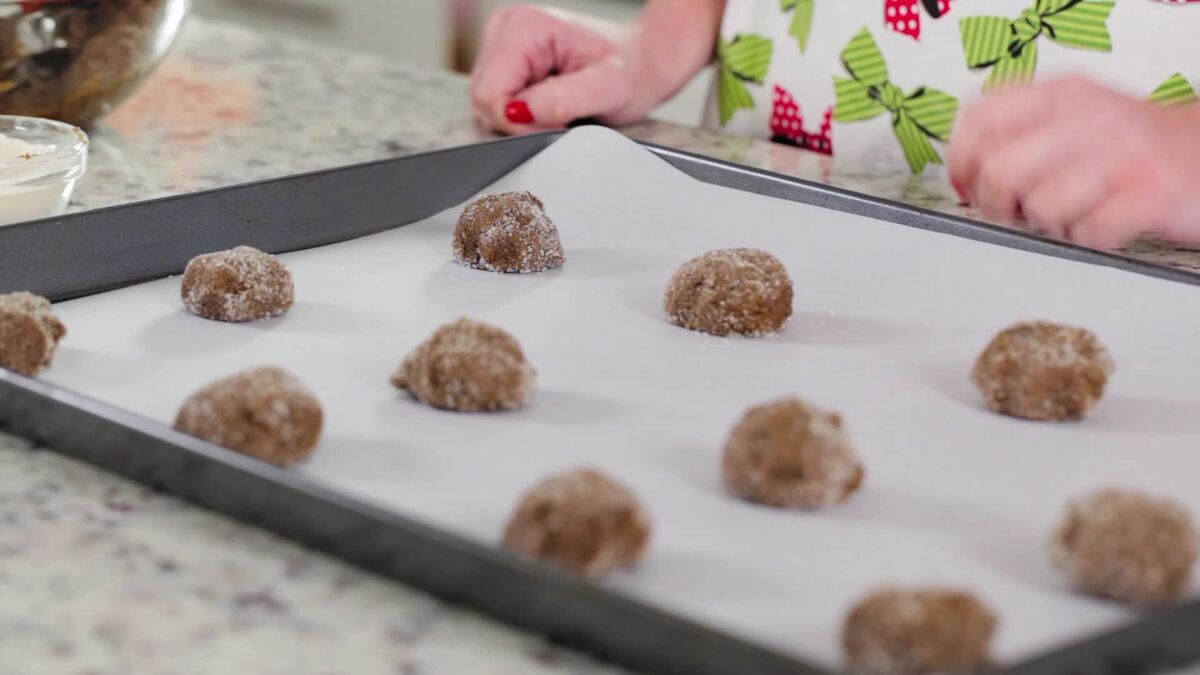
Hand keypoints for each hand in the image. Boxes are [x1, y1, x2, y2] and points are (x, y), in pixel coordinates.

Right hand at [469, 5, 647, 133]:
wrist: (644, 61)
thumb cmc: (632, 71)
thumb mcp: (609, 89)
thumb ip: (562, 101)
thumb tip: (517, 113)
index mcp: (524, 27)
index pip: (489, 94)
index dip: (517, 124)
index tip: (556, 128)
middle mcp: (504, 28)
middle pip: (483, 100)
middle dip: (520, 124)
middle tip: (564, 121)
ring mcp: (500, 44)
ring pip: (487, 106)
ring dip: (522, 121)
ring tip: (560, 111)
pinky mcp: (504, 62)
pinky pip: (497, 104)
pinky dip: (523, 116)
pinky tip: (549, 107)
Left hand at [949, 75, 1199, 248]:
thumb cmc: (1126, 145)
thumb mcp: (1071, 118)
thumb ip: (1014, 134)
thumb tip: (958, 169)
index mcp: (1061, 95)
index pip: (980, 119)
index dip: (959, 161)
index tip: (964, 183)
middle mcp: (1088, 118)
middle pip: (1001, 172)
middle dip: (998, 204)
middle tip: (1015, 210)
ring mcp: (1121, 156)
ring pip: (1041, 207)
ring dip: (1049, 222)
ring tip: (1071, 211)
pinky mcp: (1150, 195)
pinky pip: (1089, 232)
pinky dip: (1089, 237)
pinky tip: (1102, 222)